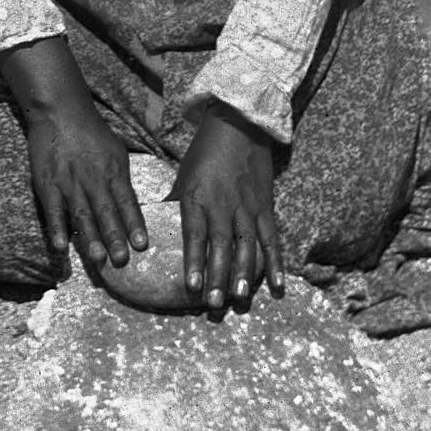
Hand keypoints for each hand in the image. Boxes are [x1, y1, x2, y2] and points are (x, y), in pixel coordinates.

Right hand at [0, 37, 148, 266]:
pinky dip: (57, 228)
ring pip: (81, 214)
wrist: (60, 113)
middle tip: (122, 260)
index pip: (126, 201)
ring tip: (98, 259)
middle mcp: (93, 179)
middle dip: (114, 237)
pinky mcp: (48, 184)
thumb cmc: (91, 133)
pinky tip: (61, 246)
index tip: (141, 244)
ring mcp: (69, 183)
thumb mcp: (116, 151)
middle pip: (105, 212)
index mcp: (113, 171)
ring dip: (90, 238)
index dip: (133, 223)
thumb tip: (131, 207)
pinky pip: (53, 210)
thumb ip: (122, 180)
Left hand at [167, 103, 284, 309]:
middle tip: (215, 304)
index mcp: (198, 198)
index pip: (195, 235)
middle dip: (218, 276)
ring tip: (240, 299)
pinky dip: (276, 262)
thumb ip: (174, 205)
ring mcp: (247, 207)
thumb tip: (153, 228)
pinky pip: (272, 238)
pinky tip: (277, 286)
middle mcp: (223, 205)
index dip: (194, 261)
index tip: (192, 286)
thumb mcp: (183, 177)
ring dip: (244, 274)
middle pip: (221, 246)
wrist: (238, 126)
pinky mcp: (266, 207)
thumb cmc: (204, 155)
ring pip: (247, 246)